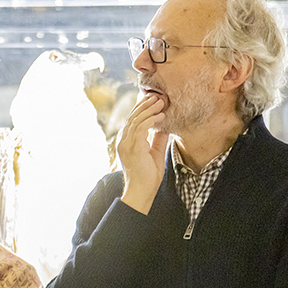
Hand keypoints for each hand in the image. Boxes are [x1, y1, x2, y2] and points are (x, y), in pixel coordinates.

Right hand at [116, 93, 169, 213]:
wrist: (142, 191)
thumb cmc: (148, 176)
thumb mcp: (155, 152)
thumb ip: (157, 139)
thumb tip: (164, 126)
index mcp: (127, 141)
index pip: (133, 120)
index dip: (142, 108)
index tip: (153, 100)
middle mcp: (123, 140)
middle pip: (133, 116)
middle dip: (145, 105)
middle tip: (157, 96)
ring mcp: (126, 144)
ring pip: (136, 120)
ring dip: (149, 109)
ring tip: (161, 102)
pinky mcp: (133, 147)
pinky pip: (141, 128)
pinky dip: (151, 120)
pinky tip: (161, 116)